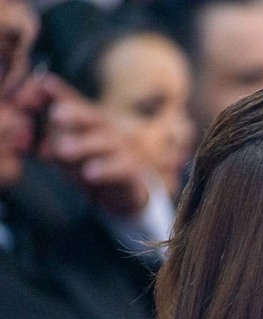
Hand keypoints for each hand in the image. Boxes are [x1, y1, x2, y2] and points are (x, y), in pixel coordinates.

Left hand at [31, 72, 151, 215]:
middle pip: (91, 116)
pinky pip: (120, 167)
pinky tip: (89, 174)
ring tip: (62, 150)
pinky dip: (105, 169)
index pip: (74, 102)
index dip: (59, 94)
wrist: (128, 189)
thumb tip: (32, 142)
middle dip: (74, 113)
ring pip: (104, 142)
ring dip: (83, 145)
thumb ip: (53, 142)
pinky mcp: (132, 169)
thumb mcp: (71, 150)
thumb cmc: (95, 164)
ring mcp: (122, 148)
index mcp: (90, 121)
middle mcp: (107, 130)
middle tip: (56, 114)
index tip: (43, 86)